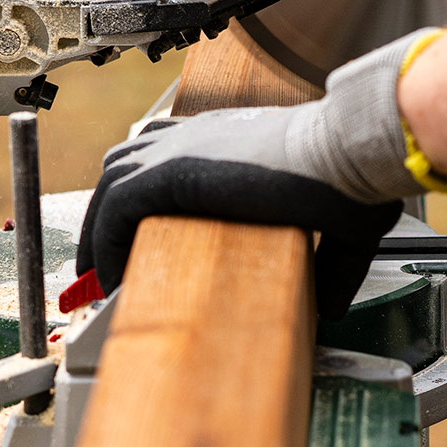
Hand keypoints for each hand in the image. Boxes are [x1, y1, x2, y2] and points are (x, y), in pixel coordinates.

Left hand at [78, 33, 444, 318]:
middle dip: (109, 210)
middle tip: (104, 259)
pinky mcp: (170, 172)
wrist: (345, 154)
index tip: (140, 233)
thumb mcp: (339, 225)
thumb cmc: (349, 179)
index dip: (146, 191)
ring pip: (110, 184)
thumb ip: (331, 267)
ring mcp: (179, 150)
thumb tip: (330, 309)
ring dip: (98, 229)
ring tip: (97, 275)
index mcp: (231, 138)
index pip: (168, 152)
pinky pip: (114, 209)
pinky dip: (105, 242)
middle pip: (126, 163)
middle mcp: (197, 136)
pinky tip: (110, 277)